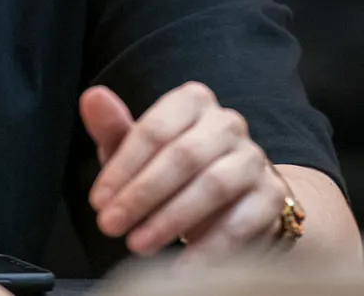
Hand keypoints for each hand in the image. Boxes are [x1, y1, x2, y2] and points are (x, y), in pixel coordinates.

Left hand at [81, 83, 296, 264]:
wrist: (237, 197)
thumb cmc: (177, 169)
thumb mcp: (140, 150)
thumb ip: (114, 127)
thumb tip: (92, 98)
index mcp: (193, 102)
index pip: (154, 129)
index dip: (123, 168)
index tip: (99, 201)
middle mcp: (228, 123)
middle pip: (183, 156)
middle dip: (142, 195)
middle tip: (112, 226)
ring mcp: (254, 158)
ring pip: (214, 186)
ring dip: (171, 219)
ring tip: (139, 245)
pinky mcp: (272, 195)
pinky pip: (243, 221)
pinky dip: (211, 246)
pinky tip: (183, 265)